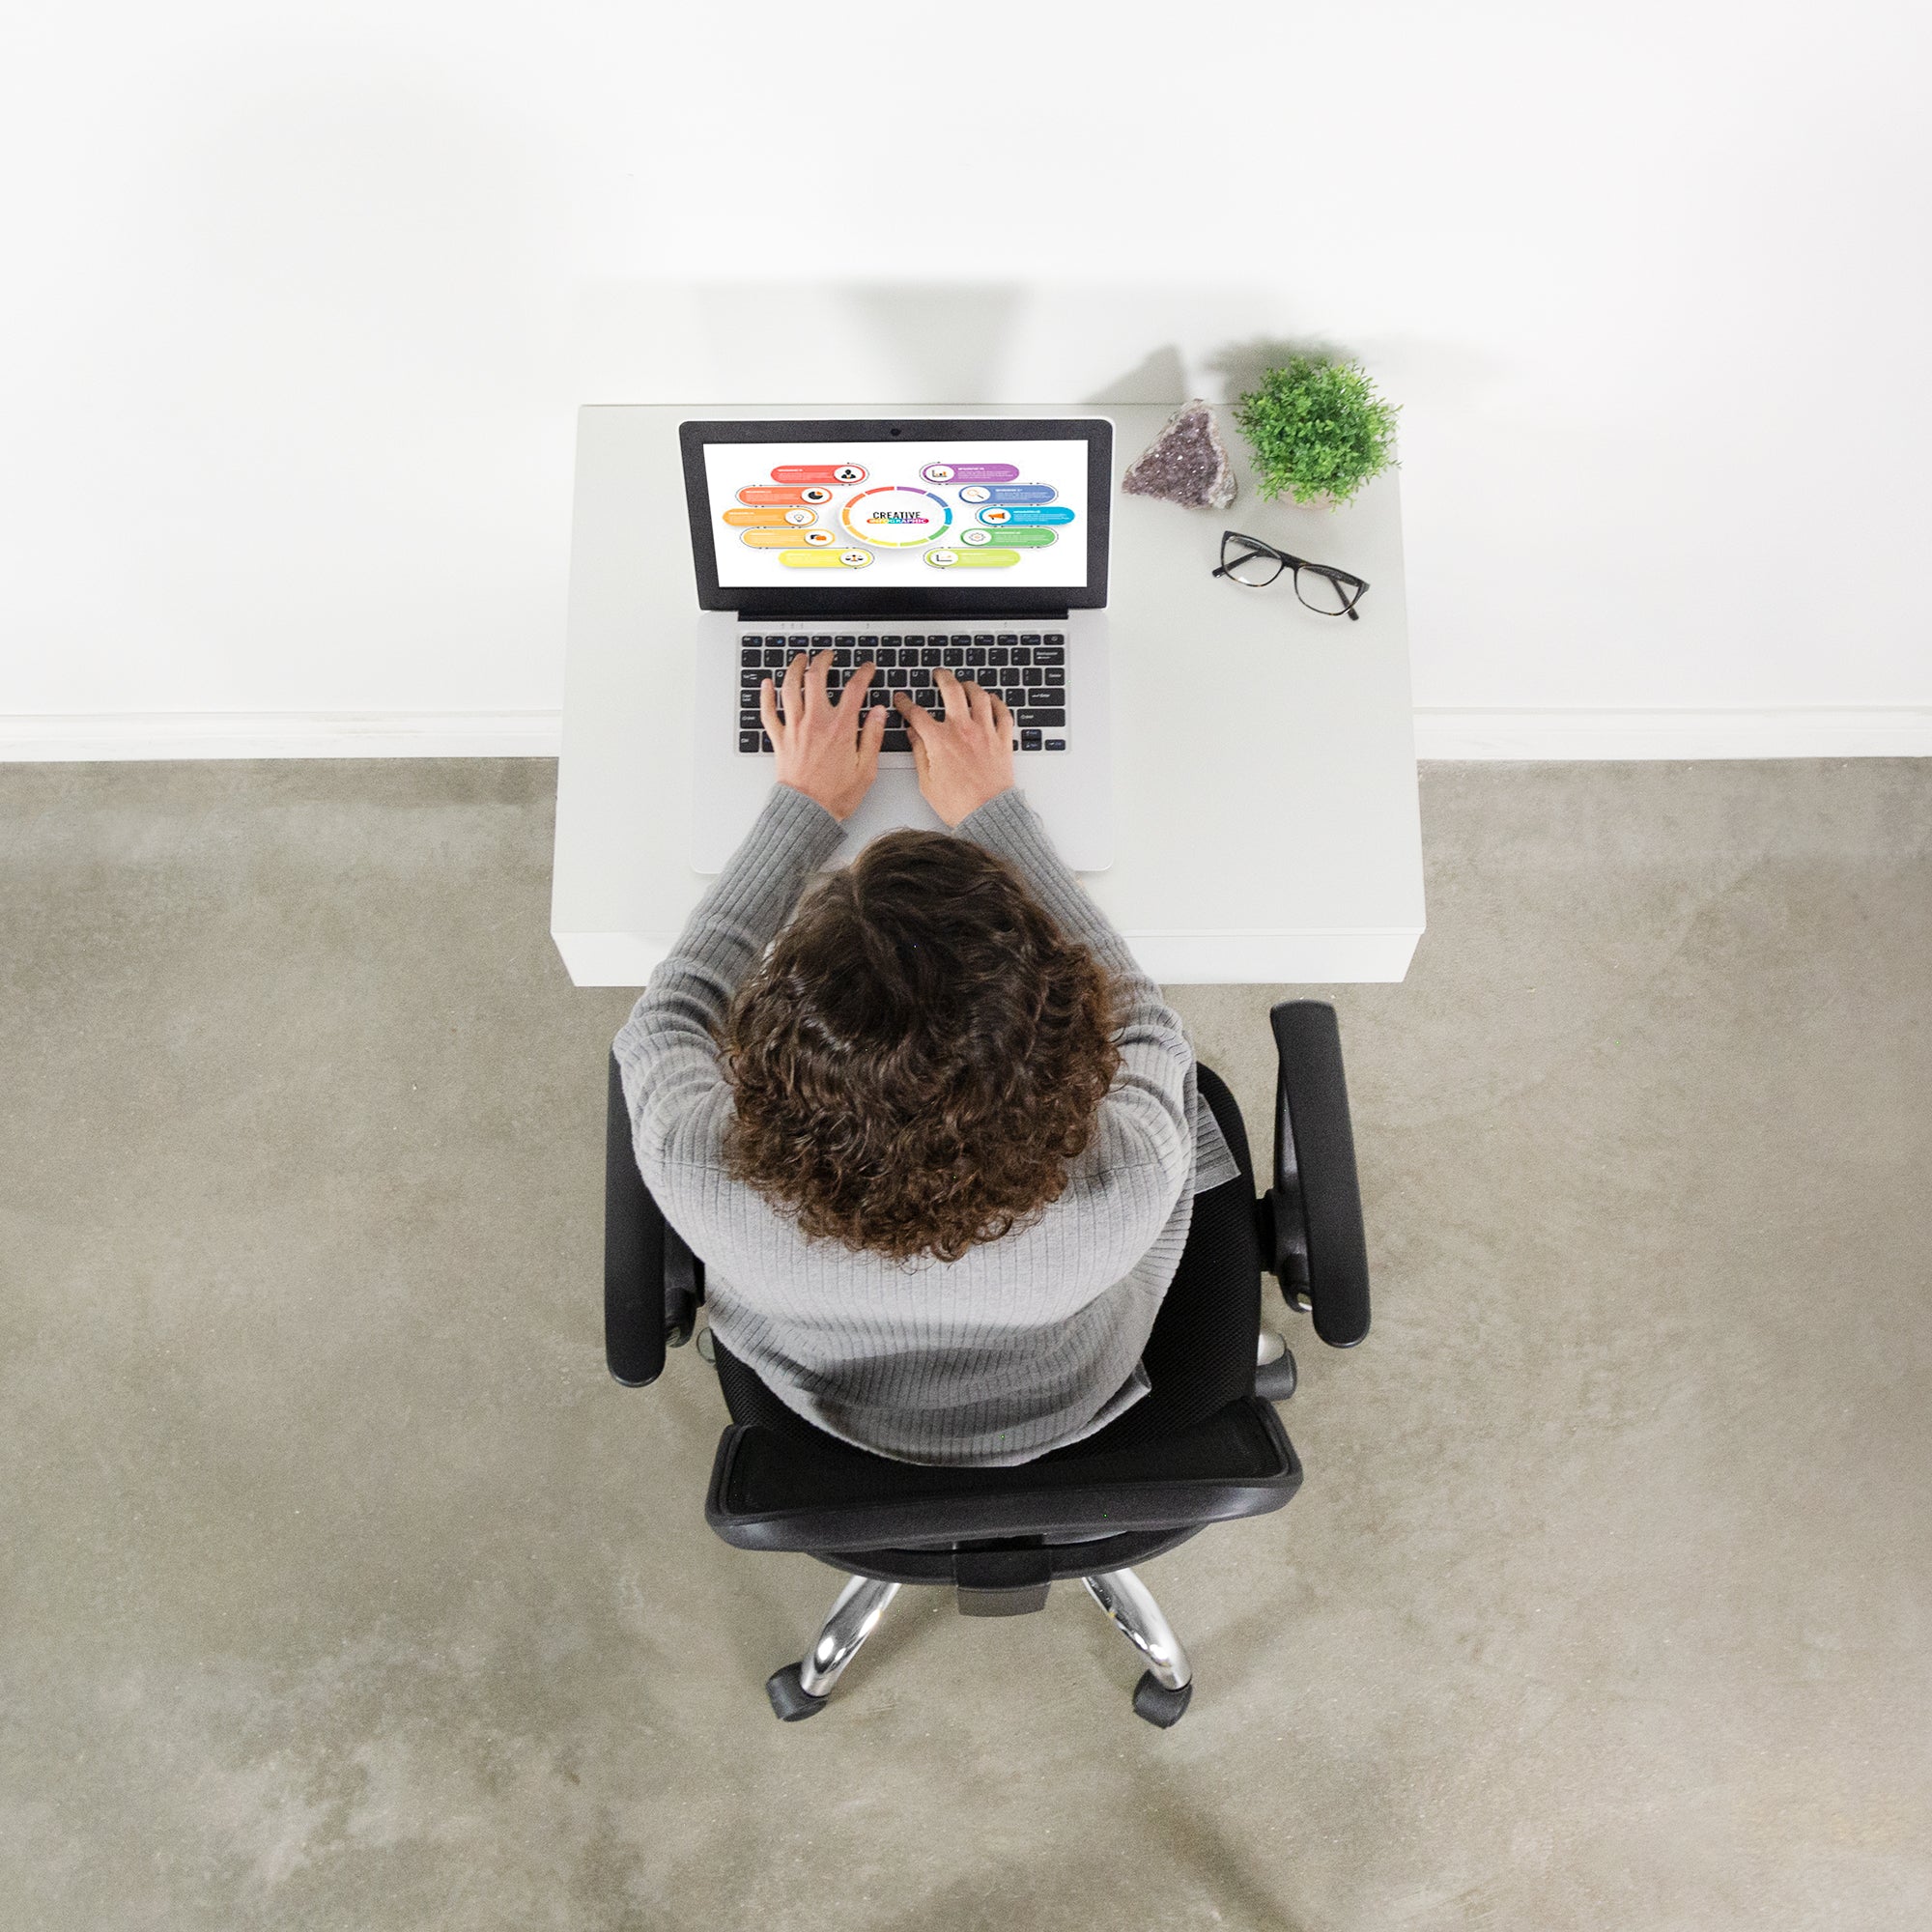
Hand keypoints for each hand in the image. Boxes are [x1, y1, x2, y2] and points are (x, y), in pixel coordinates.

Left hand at [762, 650, 885, 821]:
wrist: (808, 812)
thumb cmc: (836, 795)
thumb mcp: (866, 768)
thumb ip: (873, 736)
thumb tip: (878, 713)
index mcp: (841, 728)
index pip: (855, 689)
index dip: (863, 673)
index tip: (867, 668)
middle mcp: (815, 722)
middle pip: (816, 678)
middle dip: (823, 661)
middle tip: (828, 655)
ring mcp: (795, 728)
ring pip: (790, 687)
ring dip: (795, 668)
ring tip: (801, 659)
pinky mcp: (780, 739)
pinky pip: (768, 711)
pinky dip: (766, 695)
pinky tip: (766, 683)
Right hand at [892, 668, 1014, 827]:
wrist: (987, 814)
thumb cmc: (958, 804)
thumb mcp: (927, 782)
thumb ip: (920, 753)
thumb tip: (914, 735)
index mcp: (940, 740)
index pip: (917, 713)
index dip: (906, 704)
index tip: (903, 700)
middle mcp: (963, 730)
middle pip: (951, 691)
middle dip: (942, 678)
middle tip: (939, 675)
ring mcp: (985, 733)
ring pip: (979, 696)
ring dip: (970, 686)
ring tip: (965, 683)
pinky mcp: (1002, 741)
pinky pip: (1003, 713)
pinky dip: (997, 702)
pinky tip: (991, 700)